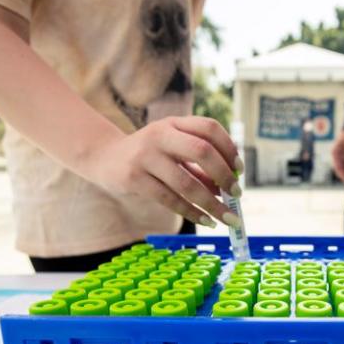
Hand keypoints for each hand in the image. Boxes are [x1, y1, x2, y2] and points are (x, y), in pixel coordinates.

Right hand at [87, 116, 242, 228]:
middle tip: (236, 193)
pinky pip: (170, 199)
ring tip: (227, 217)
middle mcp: (160, 135)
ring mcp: (145, 156)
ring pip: (186, 182)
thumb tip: (227, 188)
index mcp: (174, 123)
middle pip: (202, 151)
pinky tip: (205, 220)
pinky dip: (192, 212)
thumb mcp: (173, 151)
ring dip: (211, 203)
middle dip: (224, 175)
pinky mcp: (134, 178)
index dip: (229, 148)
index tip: (239, 170)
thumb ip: (198, 166)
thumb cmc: (148, 156)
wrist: (104, 158)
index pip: (209, 128)